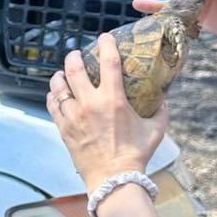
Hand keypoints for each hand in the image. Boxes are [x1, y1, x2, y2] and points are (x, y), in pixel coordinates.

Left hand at [47, 41, 167, 192]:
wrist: (113, 179)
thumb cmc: (136, 155)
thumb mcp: (155, 130)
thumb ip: (160, 111)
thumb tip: (164, 99)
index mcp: (113, 100)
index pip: (108, 62)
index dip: (106, 45)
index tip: (105, 38)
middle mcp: (90, 104)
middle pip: (74, 69)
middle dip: (74, 56)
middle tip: (77, 54)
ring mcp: (73, 115)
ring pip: (58, 86)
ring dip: (60, 75)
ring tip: (63, 73)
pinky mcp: (63, 128)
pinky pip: (52, 105)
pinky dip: (53, 96)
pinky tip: (56, 94)